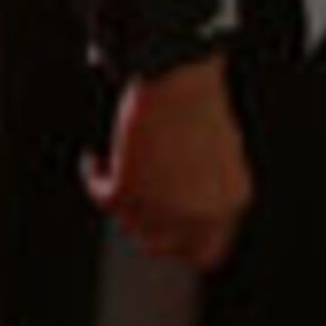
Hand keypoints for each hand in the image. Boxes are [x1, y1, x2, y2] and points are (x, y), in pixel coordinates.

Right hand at [83, 55, 251, 270]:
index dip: (180, 241)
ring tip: (111, 168)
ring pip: (129, 224)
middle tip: (128, 202)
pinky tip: (95, 160)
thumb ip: (204, 186)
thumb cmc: (198, 100)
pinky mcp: (129, 190)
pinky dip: (94, 178)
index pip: (207, 251)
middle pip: (162, 246)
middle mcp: (201, 213)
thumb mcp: (217, 151)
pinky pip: (102, 196)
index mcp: (231, 202)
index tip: (161, 223)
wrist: (178, 74)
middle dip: (142, 226)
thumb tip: (171, 203)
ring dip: (118, 200)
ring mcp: (165, 207)